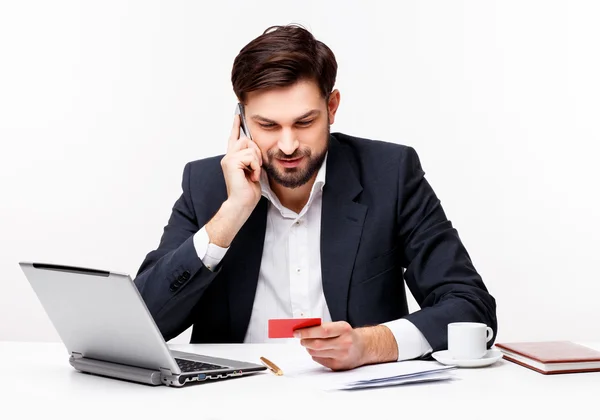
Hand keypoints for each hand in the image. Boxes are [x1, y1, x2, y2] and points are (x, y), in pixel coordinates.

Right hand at [205, 115, 262, 247]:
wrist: (242, 204)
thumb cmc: (248, 192)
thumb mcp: (253, 171)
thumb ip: (253, 159)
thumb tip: (257, 150)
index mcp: (233, 159)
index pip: (234, 138)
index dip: (235, 125)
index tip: (237, 114)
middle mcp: (228, 157)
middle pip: (246, 139)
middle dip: (256, 152)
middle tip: (256, 167)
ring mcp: (228, 159)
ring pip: (250, 147)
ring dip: (256, 161)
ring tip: (253, 173)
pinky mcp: (231, 162)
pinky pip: (250, 156)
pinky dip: (255, 167)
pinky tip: (252, 176)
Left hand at [295, 321, 366, 370]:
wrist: (363, 347)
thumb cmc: (348, 335)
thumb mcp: (339, 326)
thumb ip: (324, 327)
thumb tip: (304, 329)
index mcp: (344, 329)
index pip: (322, 331)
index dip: (307, 332)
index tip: (297, 332)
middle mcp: (345, 343)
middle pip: (318, 343)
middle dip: (305, 341)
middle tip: (300, 338)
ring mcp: (342, 356)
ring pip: (317, 353)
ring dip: (308, 348)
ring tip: (308, 343)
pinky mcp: (338, 365)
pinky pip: (320, 360)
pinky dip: (314, 355)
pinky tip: (317, 351)